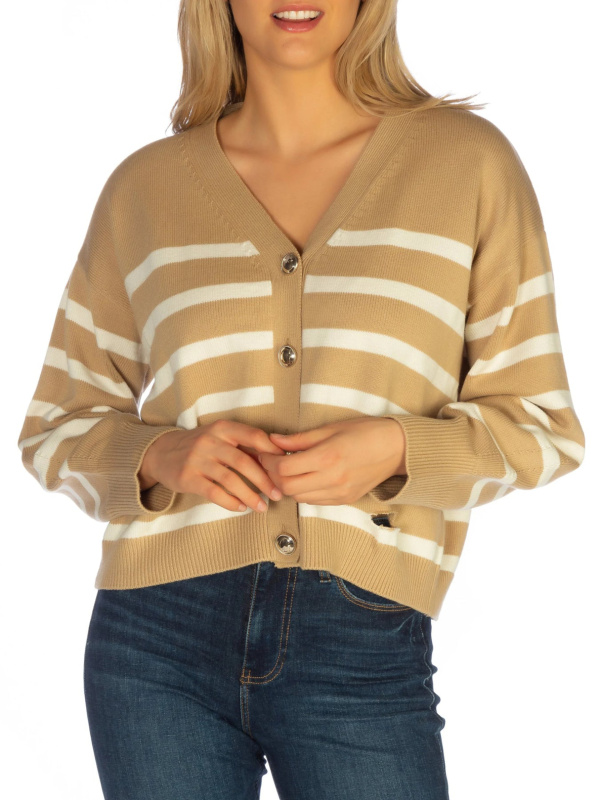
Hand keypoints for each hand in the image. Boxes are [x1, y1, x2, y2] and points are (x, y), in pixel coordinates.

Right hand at [137, 420, 287, 512]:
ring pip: (230, 480)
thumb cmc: (201, 446)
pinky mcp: (187, 478)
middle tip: (278, 494)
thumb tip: (278, 459)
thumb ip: (245, 446)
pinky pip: (213, 492)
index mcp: (223, 428)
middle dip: (265, 480)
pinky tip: (241, 508)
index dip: (272, 452)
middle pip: (244, 462)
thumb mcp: (220, 437)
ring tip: (262, 507)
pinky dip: (230, 502)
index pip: (254, 436)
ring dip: (250, 495)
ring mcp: (197, 459)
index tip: (286, 467)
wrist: (161, 453)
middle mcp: (210, 441)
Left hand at [258, 417, 406, 504]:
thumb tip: (273, 440)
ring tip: (289, 469)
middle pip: (288, 488)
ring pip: (299, 498)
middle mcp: (333, 479)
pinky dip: (304, 491)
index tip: (266, 453)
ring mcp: (339, 493)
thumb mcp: (331, 428)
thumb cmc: (366, 432)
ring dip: (288, 485)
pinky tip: (306, 477)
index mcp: (328, 457)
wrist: (397, 449)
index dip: (269, 462)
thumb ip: (300, 439)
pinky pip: (314, 501)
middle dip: (274, 476)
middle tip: (272, 462)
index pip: (285, 469)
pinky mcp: (344, 500)